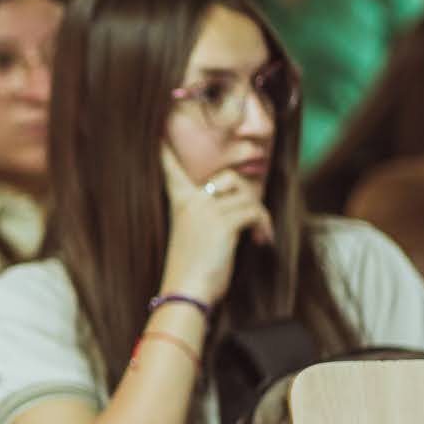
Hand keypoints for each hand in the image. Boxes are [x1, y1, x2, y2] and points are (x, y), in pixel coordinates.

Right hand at [160, 148, 273, 304]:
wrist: (185, 293)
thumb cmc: (190, 272)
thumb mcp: (192, 237)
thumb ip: (207, 217)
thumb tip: (241, 206)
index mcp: (178, 203)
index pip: (171, 169)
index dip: (167, 150)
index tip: (160, 130)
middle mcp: (191, 200)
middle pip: (229, 177)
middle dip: (246, 196)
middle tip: (253, 221)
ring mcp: (206, 210)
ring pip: (248, 196)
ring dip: (259, 217)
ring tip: (258, 236)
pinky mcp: (223, 222)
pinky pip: (255, 211)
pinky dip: (264, 226)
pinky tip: (261, 241)